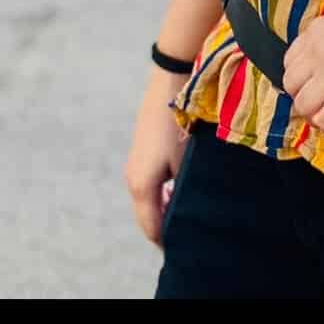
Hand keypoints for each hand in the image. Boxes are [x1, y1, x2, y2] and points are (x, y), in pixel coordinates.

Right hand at [124, 69, 190, 248]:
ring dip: (165, 203)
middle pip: (147, 213)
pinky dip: (162, 187)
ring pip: (148, 195)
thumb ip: (182, 191)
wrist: (171, 80)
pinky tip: (180, 181)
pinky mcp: (140, 147)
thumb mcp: (186, 162)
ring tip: (187, 204)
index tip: (187, 243)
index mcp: (141, 185)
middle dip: (166, 223)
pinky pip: (149, 179)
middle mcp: (132, 176)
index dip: (168, 240)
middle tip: (191, 225)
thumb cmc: (180, 122)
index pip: (151, 228)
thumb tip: (185, 211)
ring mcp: (134, 161)